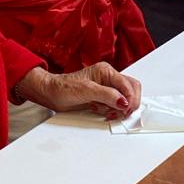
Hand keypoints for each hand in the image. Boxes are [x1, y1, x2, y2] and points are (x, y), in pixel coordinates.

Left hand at [14, 62, 141, 119]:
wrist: (52, 94)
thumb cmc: (64, 87)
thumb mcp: (86, 90)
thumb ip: (106, 95)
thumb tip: (123, 101)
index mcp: (106, 71)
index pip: (127, 84)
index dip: (130, 98)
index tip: (126, 109)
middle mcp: (108, 78)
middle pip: (131, 89)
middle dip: (129, 102)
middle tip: (122, 113)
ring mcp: (106, 88)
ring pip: (125, 98)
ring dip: (120, 108)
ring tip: (109, 113)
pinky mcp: (103, 98)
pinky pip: (116, 105)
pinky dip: (113, 111)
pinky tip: (104, 112)